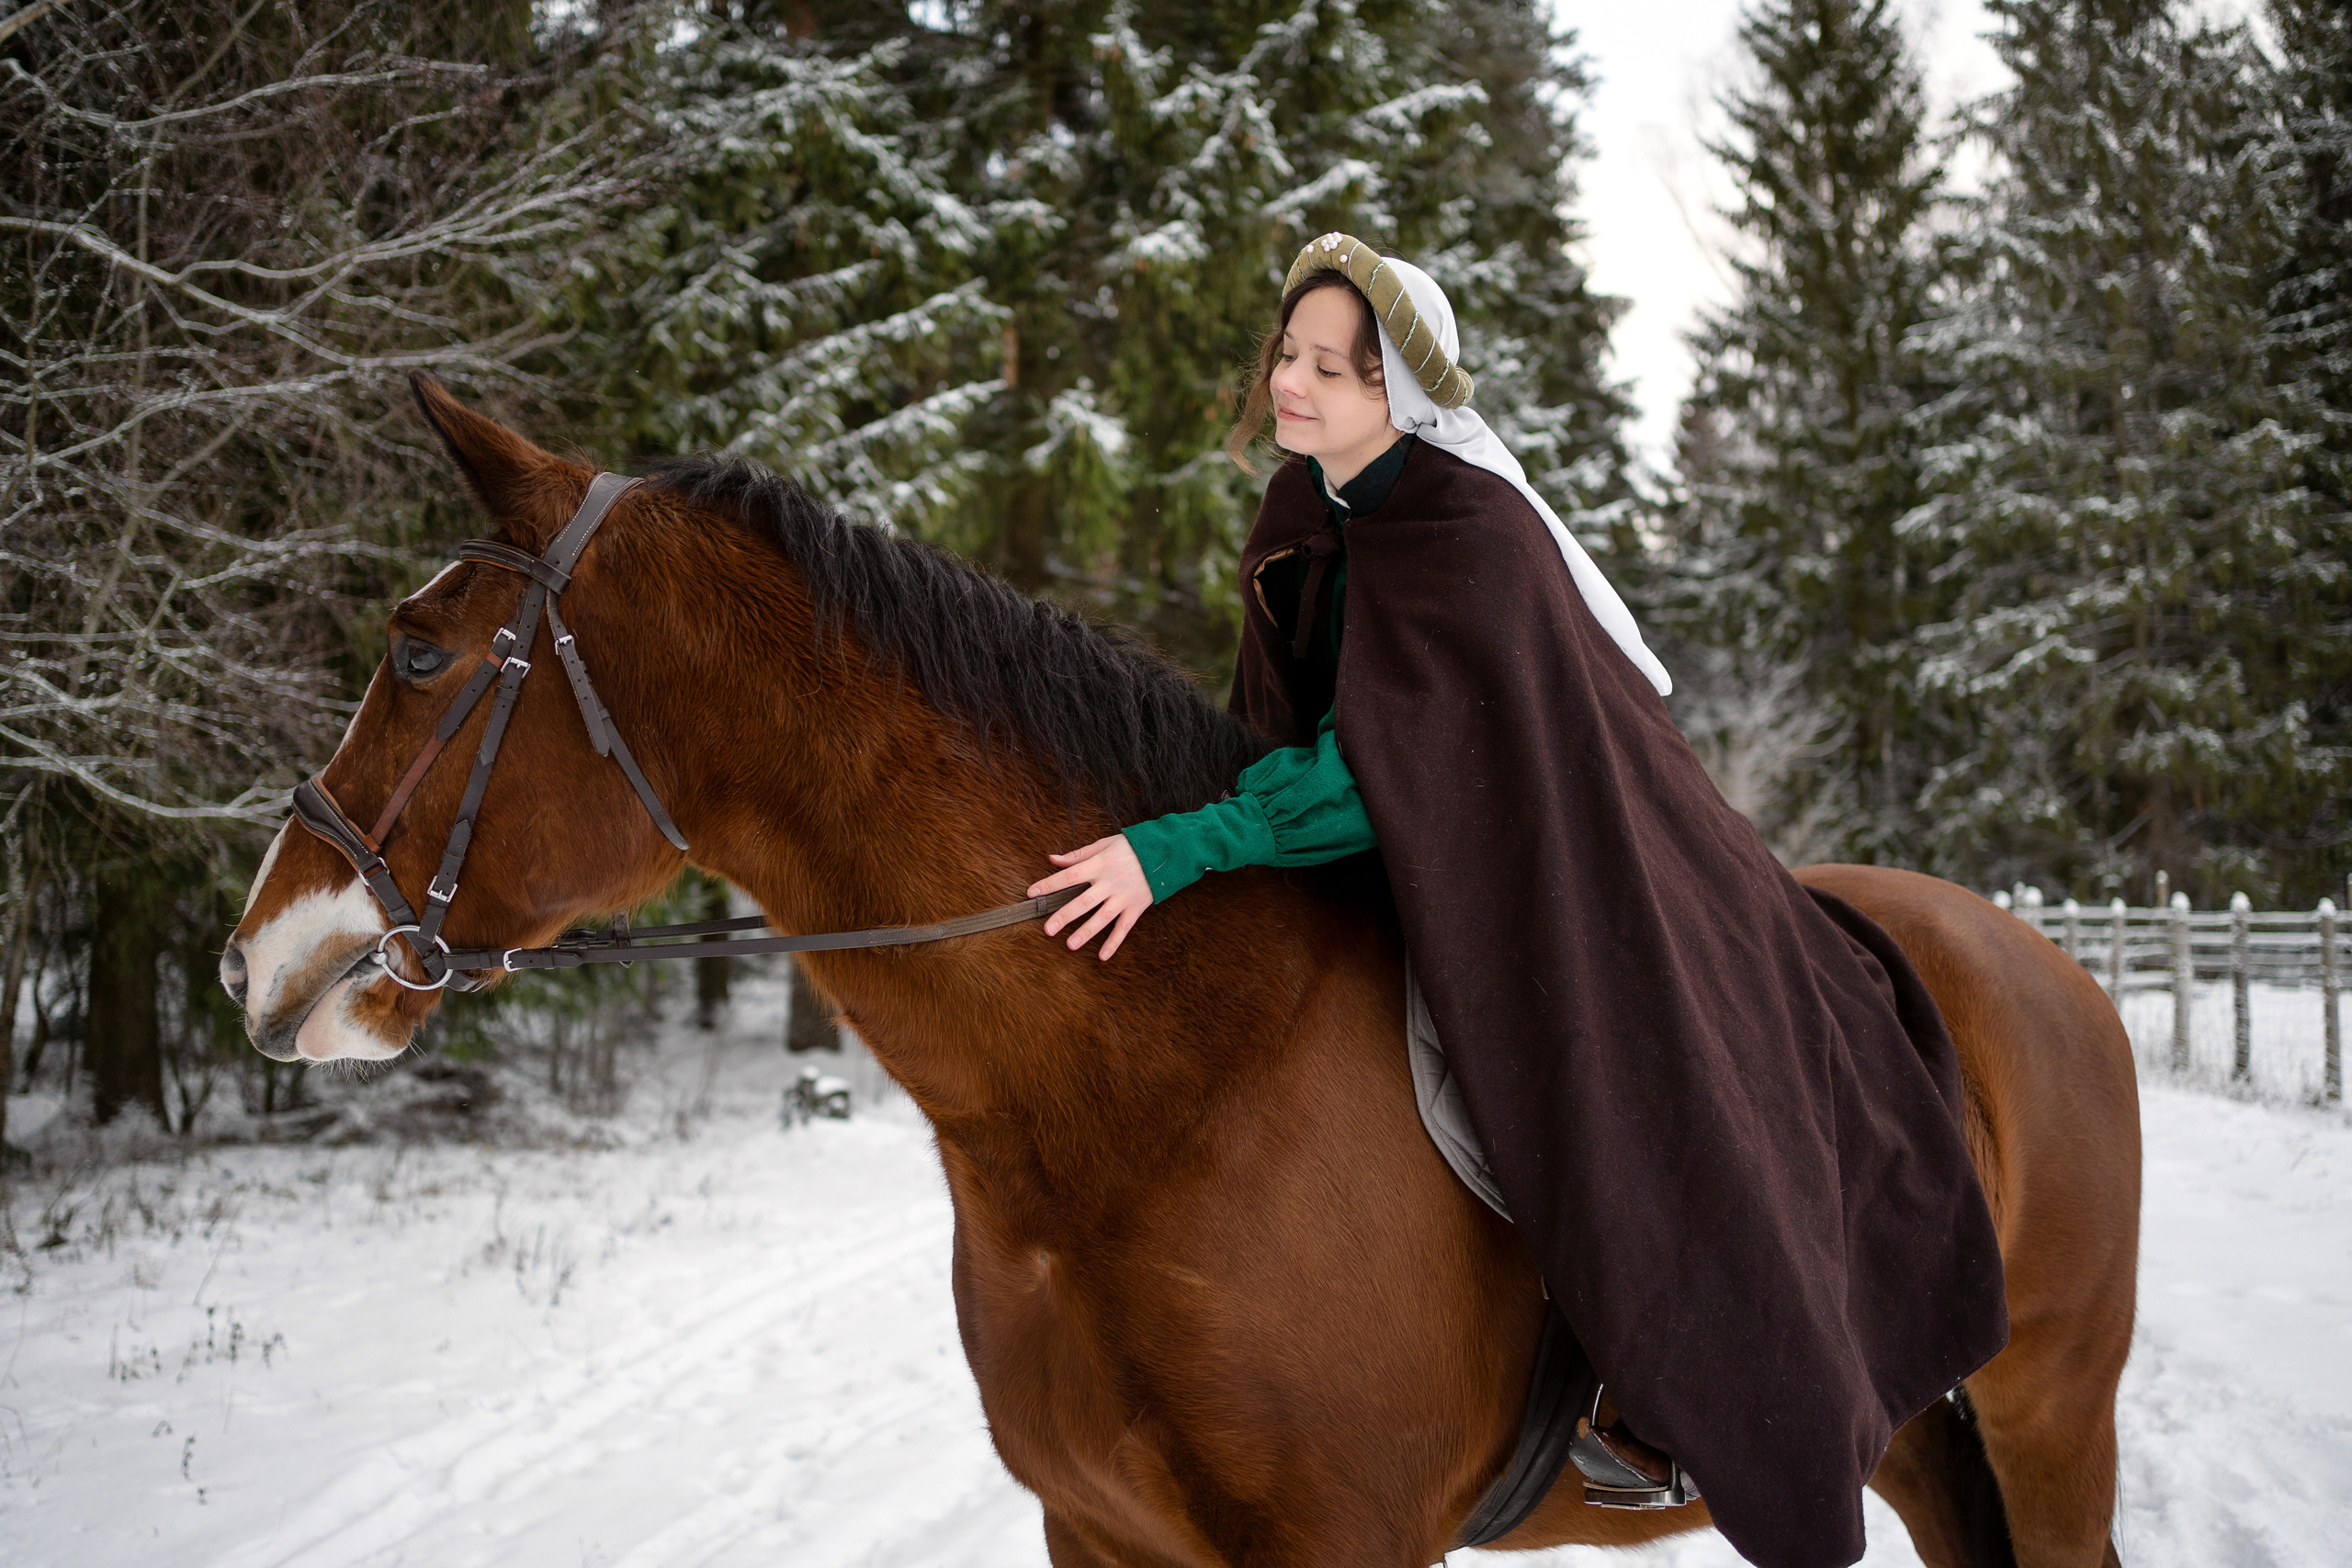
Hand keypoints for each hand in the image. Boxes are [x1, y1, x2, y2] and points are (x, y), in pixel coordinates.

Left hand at [1027, 834, 1152, 960]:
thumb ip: (1078, 854)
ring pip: (1103, 917)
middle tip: (1048, 929)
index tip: (1033, 893)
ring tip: (1070, 945)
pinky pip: (1124, 927)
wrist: (1166, 852)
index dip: (1050, 884)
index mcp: (1100, 864)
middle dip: (1065, 916)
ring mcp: (1124, 896)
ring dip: (1086, 932)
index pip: (1070, 875)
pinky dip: (1114, 942)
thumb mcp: (1104, 844)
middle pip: (1084, 901)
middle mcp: (1110, 882)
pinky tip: (1102, 956)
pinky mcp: (1137, 907)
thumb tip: (1052, 859)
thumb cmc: (1131, 847)